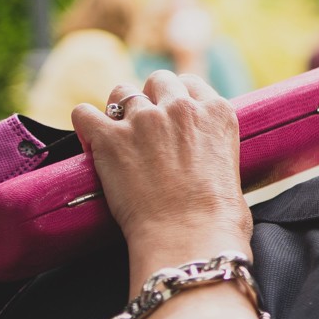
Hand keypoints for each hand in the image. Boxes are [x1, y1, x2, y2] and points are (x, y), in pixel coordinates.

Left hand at [72, 73, 251, 296]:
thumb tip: (210, 170)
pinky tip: (90, 142)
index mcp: (217, 113)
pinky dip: (85, 125)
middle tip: (146, 127)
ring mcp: (144, 119)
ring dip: (118, 111)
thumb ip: (218, 155)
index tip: (172, 115)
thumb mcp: (234, 173)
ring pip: (120, 92)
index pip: (191, 84)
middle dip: (150, 98)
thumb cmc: (218, 220)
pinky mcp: (110, 138)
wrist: (189, 237)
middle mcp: (180, 108)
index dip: (178, 99)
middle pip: (158, 80)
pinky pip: (83, 113)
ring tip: (118, 136)